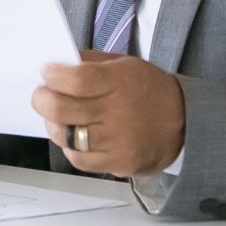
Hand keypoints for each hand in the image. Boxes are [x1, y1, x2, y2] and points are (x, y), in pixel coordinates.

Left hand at [31, 50, 185, 177]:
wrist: (184, 122)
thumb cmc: (148, 89)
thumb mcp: (123, 64)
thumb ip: (90, 63)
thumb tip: (57, 64)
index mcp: (120, 82)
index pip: (76, 80)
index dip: (54, 76)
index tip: (47, 72)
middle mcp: (117, 113)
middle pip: (62, 110)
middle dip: (42, 100)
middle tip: (40, 95)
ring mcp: (117, 142)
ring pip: (66, 137)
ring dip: (52, 125)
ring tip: (54, 116)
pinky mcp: (118, 163)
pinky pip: (79, 159)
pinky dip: (69, 147)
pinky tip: (72, 136)